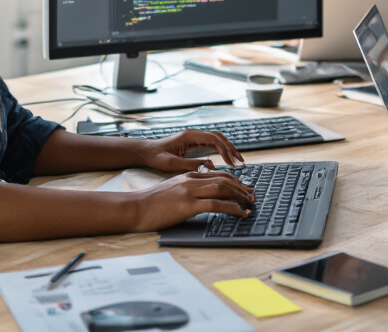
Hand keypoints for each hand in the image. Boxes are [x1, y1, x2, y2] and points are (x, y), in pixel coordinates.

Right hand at [132, 170, 253, 230]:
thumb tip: (203, 195)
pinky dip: (232, 208)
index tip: (244, 190)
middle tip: (252, 198)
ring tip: (249, 205)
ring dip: (240, 197)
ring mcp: (190, 191)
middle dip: (242, 189)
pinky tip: (240, 213)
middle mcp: (191, 180)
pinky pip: (216, 204)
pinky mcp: (188, 205)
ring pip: (223, 189)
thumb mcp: (173, 189)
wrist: (136, 208)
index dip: (235, 182)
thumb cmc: (152, 203)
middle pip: (224, 179)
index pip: (218, 174)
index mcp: (188, 176)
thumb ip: (188, 188)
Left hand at [134, 129, 244, 172]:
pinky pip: (211, 143)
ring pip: (216, 139)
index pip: (213, 139)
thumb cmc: (157, 157)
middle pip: (218, 136)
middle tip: (241, 161)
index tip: (232, 163)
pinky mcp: (193, 142)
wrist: (146, 152)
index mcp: (189, 136)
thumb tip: (211, 166)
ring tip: (237, 160)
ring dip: (228, 148)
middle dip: (231, 148)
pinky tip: (226, 159)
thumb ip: (191, 164)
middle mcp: (193, 134)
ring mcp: (194, 137)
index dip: (225, 150)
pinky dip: (221, 150)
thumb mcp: (172, 164)